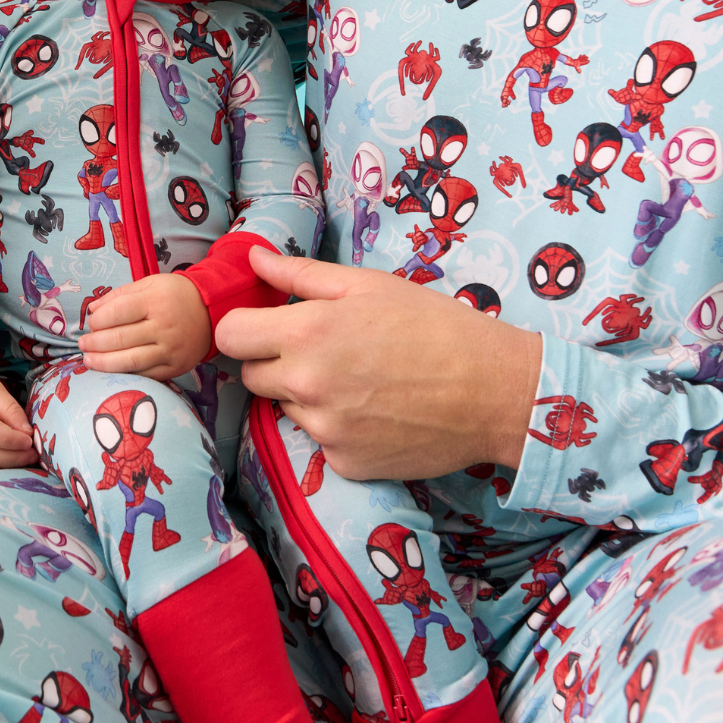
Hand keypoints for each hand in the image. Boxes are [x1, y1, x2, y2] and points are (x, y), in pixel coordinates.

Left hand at [76, 273, 211, 379]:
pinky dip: (125, 374)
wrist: (212, 311)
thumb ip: (119, 295)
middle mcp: (163, 327)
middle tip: (82, 344)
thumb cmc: (175, 295)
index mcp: (155, 301)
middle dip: (95, 343)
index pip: (118, 313)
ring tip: (88, 360)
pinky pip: (145, 375)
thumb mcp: (149, 284)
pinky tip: (111, 371)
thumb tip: (92, 310)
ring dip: (103, 363)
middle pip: (120, 339)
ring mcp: (170, 350)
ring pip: (130, 361)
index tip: (91, 323)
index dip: (98, 321)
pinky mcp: (175, 368)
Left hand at [218, 247, 540, 478]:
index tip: (268, 326)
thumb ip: (300, 274)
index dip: (245, 328)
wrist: (494, 391)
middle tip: (325, 350)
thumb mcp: (368, 285)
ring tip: (361, 380)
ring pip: (287, 408)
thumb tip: (252, 259)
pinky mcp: (345, 464)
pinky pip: (320, 441)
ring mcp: (325, 430)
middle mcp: (306, 385)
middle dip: (275, 361)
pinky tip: (376, 411)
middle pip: (252, 376)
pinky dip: (338, 428)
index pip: (229, 337)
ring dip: (308, 395)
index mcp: (307, 332)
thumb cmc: (435, 327)